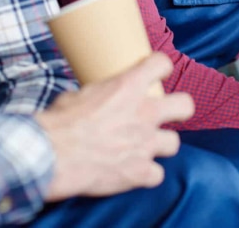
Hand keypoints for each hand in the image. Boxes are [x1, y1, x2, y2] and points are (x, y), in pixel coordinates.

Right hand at [36, 52, 193, 200]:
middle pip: (185, 105)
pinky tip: (132, 172)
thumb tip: (99, 99)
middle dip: (179, 109)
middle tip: (166, 114)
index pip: (161, 64)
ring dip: (160, 145)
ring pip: (174, 142)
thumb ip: (100, 96)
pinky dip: (146, 175)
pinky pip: (157, 175)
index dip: (161, 68)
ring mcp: (146, 143)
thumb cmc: (60, 122)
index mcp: (128, 86)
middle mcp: (144, 113)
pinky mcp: (141, 172)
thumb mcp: (80, 95)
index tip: (157, 73)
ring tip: (144, 147)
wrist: (53, 154)